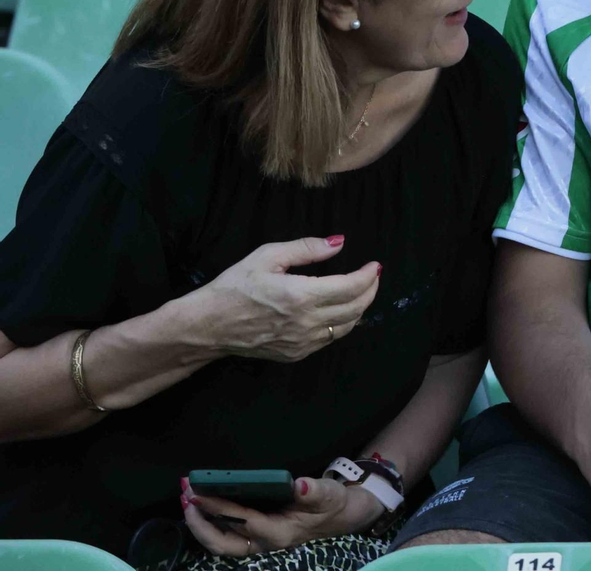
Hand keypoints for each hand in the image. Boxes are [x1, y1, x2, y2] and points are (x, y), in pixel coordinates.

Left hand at [181, 475, 383, 555]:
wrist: (339, 517)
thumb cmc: (332, 504)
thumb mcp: (328, 495)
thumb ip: (314, 491)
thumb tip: (299, 486)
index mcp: (278, 533)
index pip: (242, 520)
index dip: (218, 508)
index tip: (199, 492)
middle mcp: (262, 543)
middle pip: (220, 542)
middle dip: (198, 522)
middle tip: (185, 494)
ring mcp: (255, 542)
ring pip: (218, 541)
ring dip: (199, 523)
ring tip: (186, 497)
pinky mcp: (252, 535)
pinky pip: (224, 534)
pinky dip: (208, 521)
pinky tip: (200, 503)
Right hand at [183, 237, 380, 361]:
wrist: (208, 326)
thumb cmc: (234, 287)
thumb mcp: (267, 257)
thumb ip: (306, 249)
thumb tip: (338, 243)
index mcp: (301, 296)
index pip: (351, 287)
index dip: (368, 275)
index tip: (375, 265)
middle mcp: (306, 322)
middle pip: (356, 308)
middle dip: (371, 290)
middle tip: (373, 276)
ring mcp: (302, 342)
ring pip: (346, 327)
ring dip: (360, 308)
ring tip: (362, 291)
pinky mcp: (296, 354)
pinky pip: (329, 339)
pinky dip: (342, 324)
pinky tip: (341, 311)